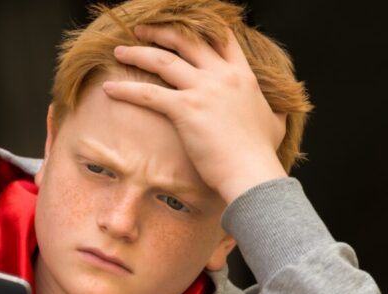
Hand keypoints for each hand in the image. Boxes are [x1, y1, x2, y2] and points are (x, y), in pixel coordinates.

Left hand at [103, 25, 287, 203]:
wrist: (252, 173)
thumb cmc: (261, 155)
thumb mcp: (275, 125)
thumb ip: (274, 112)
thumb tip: (279, 114)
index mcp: (243, 76)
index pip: (221, 38)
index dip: (200, 28)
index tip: (180, 27)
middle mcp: (222, 76)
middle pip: (187, 41)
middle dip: (161, 32)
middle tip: (142, 31)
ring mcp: (204, 90)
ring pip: (164, 61)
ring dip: (138, 53)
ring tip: (120, 50)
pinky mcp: (186, 109)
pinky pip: (149, 93)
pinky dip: (126, 89)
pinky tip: (109, 88)